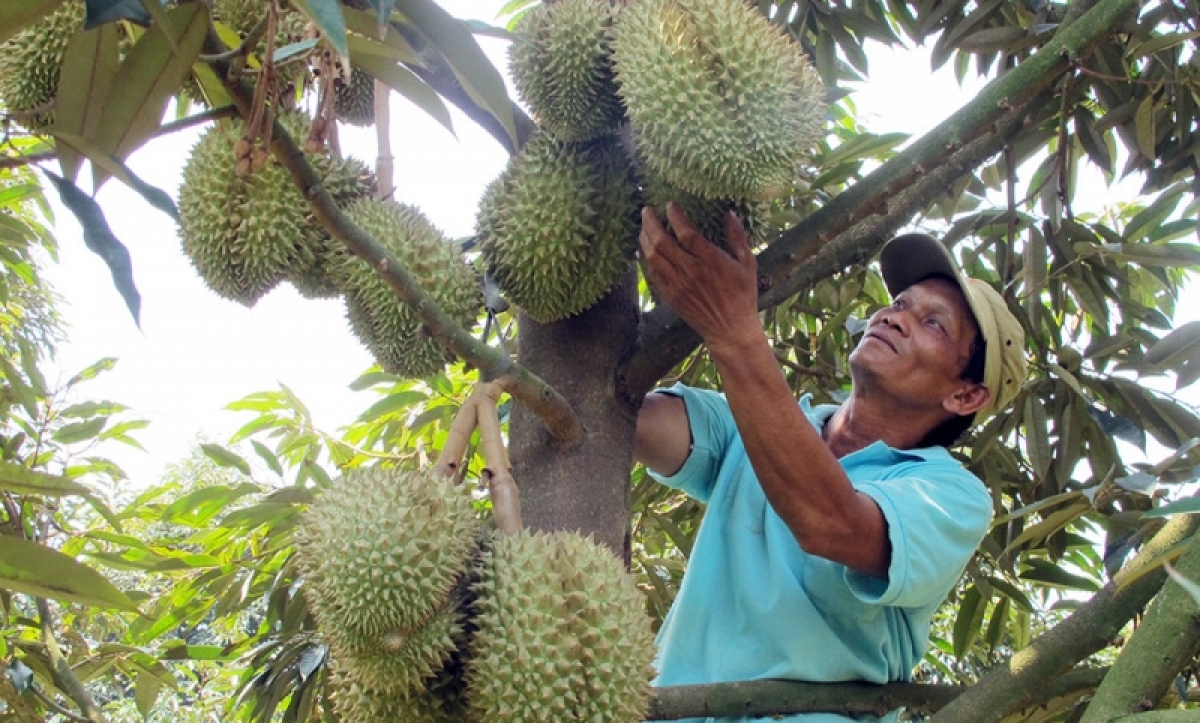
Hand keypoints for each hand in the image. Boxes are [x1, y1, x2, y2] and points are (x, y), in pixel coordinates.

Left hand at [638, 202, 761, 352]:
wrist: (730, 330)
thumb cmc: (743, 296)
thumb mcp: (748, 264)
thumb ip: (737, 237)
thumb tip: (729, 213)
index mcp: (711, 261)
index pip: (686, 233)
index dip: (675, 216)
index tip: (669, 204)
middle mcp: (691, 272)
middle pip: (662, 243)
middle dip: (650, 223)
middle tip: (646, 210)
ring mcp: (678, 285)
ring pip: (653, 257)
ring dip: (644, 239)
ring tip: (642, 227)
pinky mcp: (671, 296)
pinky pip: (652, 274)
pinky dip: (645, 259)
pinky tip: (644, 249)